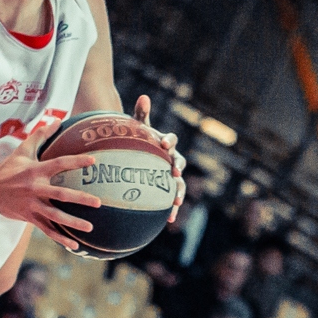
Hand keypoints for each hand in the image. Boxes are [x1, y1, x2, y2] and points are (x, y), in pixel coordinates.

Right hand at [0, 120, 97, 240]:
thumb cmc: (9, 168)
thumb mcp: (22, 150)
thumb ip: (41, 135)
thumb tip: (58, 119)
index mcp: (35, 171)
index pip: (59, 164)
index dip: (76, 162)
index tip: (93, 161)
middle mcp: (35, 189)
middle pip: (60, 194)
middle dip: (80, 199)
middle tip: (98, 202)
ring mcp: (32, 205)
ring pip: (55, 216)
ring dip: (72, 222)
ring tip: (90, 227)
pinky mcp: (29, 218)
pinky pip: (47, 230)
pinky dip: (60, 238)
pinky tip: (74, 245)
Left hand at [131, 92, 186, 221]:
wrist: (141, 158)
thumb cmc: (140, 142)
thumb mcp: (139, 129)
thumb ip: (142, 115)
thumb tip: (144, 96)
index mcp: (167, 144)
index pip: (171, 140)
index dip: (169, 141)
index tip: (163, 144)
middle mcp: (172, 160)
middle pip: (179, 163)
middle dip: (177, 168)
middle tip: (173, 173)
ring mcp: (171, 176)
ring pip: (179, 184)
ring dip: (178, 192)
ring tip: (175, 201)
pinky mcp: (168, 191)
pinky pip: (172, 200)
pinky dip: (171, 210)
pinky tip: (170, 220)